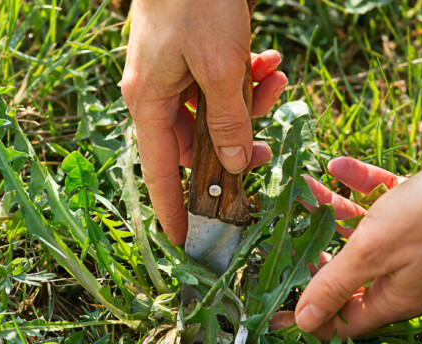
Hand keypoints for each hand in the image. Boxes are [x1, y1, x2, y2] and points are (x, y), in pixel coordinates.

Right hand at [121, 0, 287, 245]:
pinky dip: (247, 78)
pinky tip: (268, 62)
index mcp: (148, 102)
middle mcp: (156, 94)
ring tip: (274, 79)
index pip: (158, 172)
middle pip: (196, 144)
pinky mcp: (191, 57)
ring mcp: (173, 75)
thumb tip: (232, 163)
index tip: (182, 242)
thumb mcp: (221, 66)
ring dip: (249, 103)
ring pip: (215, 113)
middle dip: (236, 144)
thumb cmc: (197, 0)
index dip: (172, 208)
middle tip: (268, 147)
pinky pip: (219, 84)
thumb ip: (229, 119)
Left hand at [293, 107, 421, 339]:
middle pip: (348, 276)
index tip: (273, 304)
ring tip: (303, 188)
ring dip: (332, 211)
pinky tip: (338, 165)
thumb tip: (303, 323)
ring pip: (362, 233)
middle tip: (284, 237)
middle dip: (315, 255)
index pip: (343, 321)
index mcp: (395, 297)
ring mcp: (416, 242)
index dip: (308, 315)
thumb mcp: (372, 252)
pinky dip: (361, 185)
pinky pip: (382, 202)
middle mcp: (405, 276)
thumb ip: (335, 285)